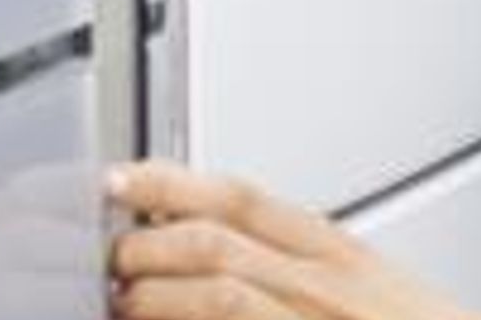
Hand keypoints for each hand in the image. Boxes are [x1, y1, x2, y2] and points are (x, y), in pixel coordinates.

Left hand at [107, 161, 480, 319]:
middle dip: (148, 245)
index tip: (122, 180)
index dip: (169, 182)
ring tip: (124, 301)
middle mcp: (326, 286)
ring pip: (221, 295)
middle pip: (217, 242)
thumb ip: (304, 265)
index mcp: (337, 254)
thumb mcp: (369, 287)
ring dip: (157, 296)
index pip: (239, 198)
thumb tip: (228, 253)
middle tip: (111, 255)